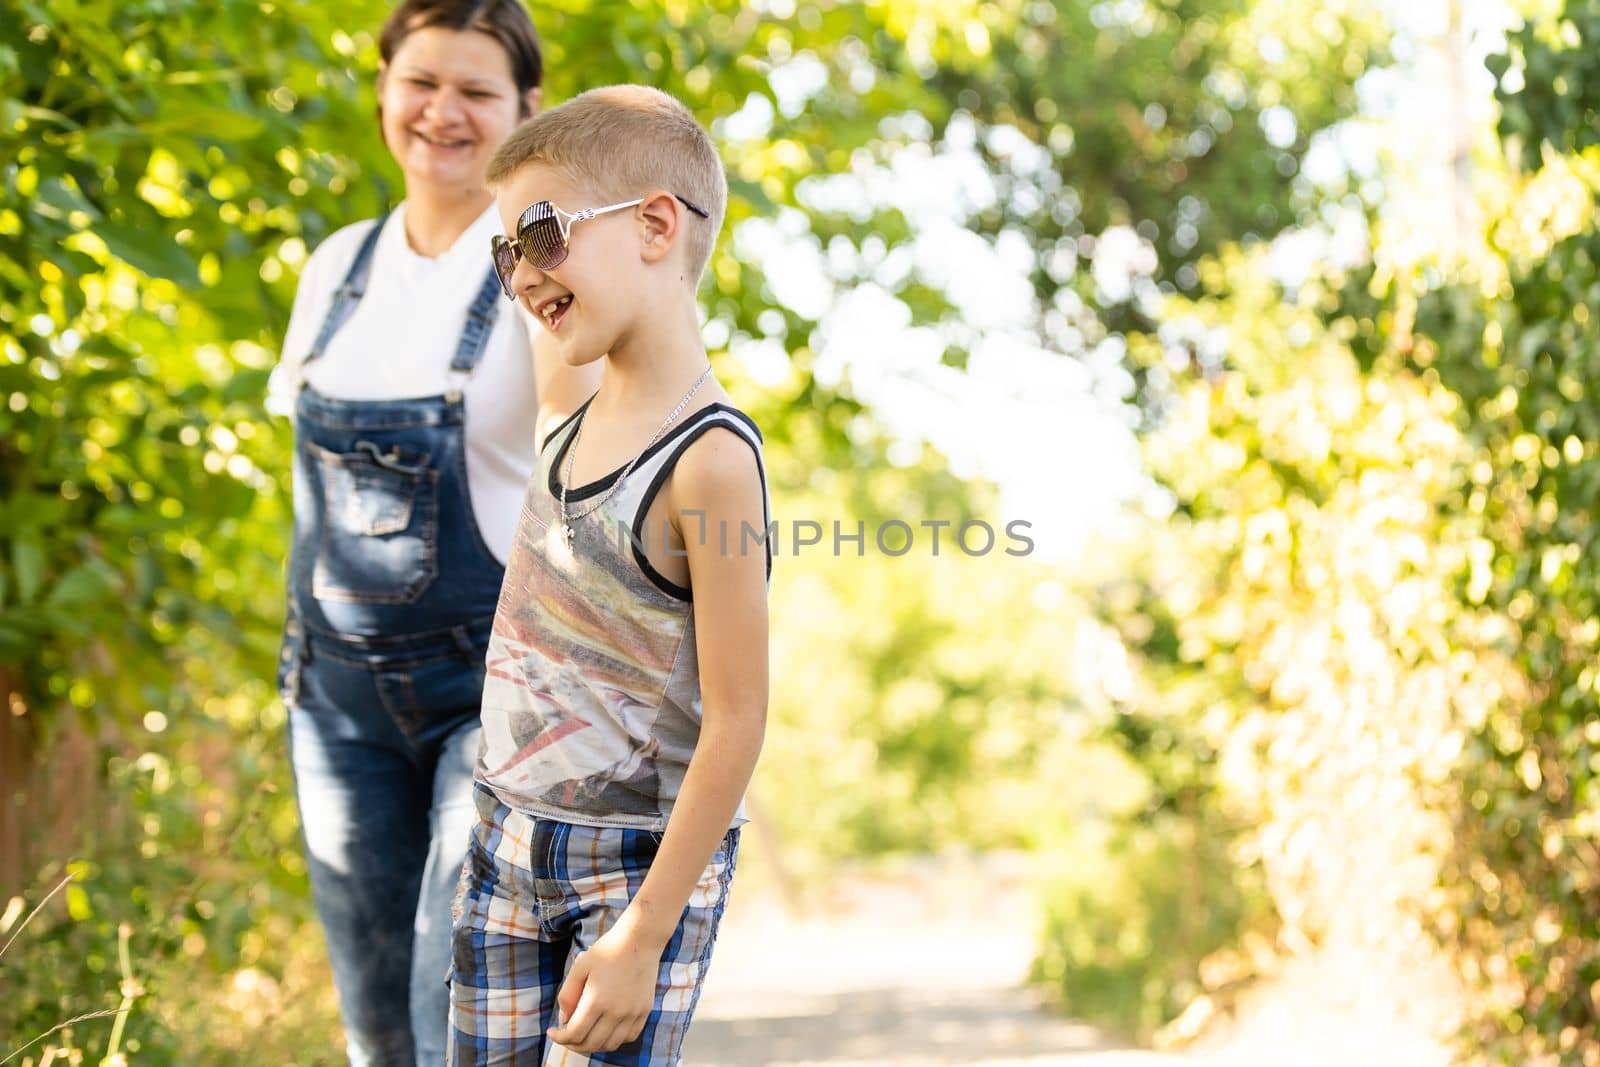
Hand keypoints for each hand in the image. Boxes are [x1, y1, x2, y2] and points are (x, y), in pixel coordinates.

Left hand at [548, 924, 660, 1052]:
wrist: (640, 939)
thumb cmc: (608, 950)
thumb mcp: (580, 967)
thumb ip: (567, 995)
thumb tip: (564, 1020)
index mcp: (597, 1001)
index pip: (574, 1034)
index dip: (560, 1038)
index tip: (553, 1032)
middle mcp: (616, 1012)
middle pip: (591, 1044)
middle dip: (573, 1044)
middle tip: (566, 1036)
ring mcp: (632, 1013)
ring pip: (610, 1045)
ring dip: (594, 1045)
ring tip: (585, 1034)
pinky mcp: (644, 1011)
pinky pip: (629, 1037)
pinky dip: (614, 1040)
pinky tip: (606, 1029)